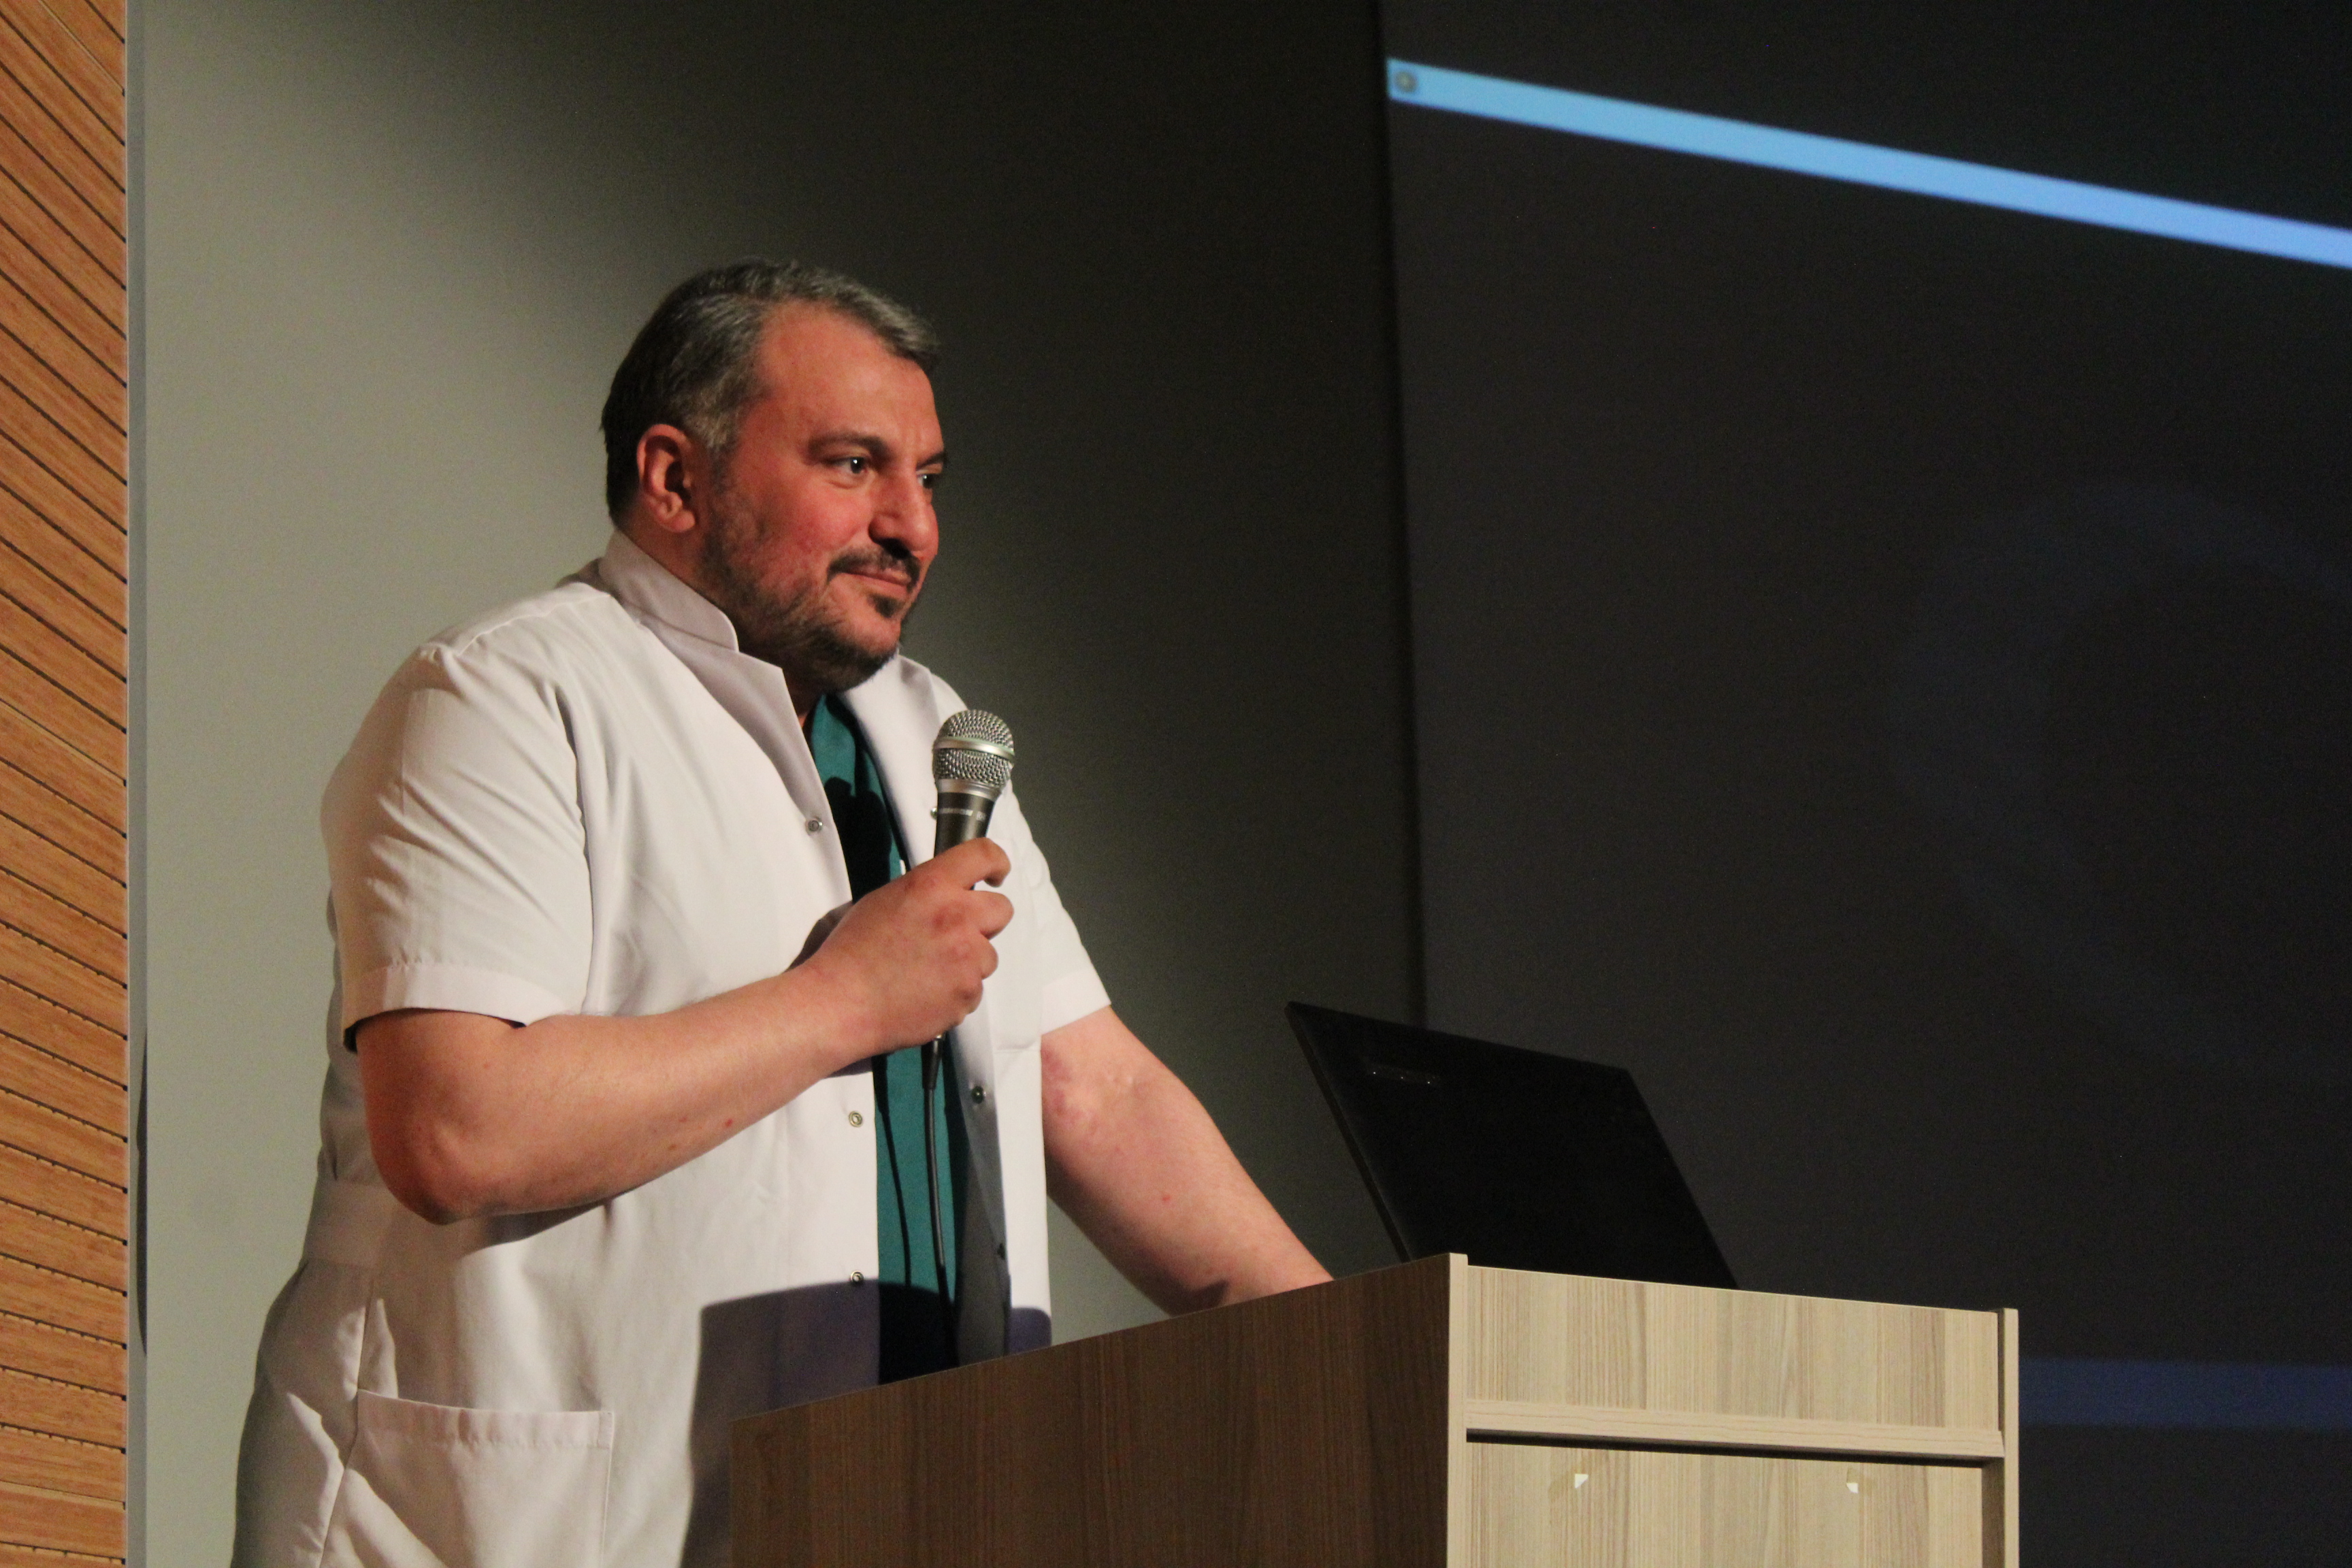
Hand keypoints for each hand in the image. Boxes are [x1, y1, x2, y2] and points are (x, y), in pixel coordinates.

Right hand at [798, 837, 1012, 1058]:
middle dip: (985, 921)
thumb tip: (948, 895)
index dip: (996, 862)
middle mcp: (956, 917)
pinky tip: (927, 994)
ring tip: (929, 972)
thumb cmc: (853, 952)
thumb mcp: (885, 901)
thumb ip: (926, 892)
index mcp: (932, 886)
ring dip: (968, 962)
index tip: (997, 872)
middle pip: (1002, 909)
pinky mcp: (967, 993)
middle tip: (958, 934)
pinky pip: (975, 989)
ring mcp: (967, 957)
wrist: (841, 1002)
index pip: (984, 855)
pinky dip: (957, 993)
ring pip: (988, 955)